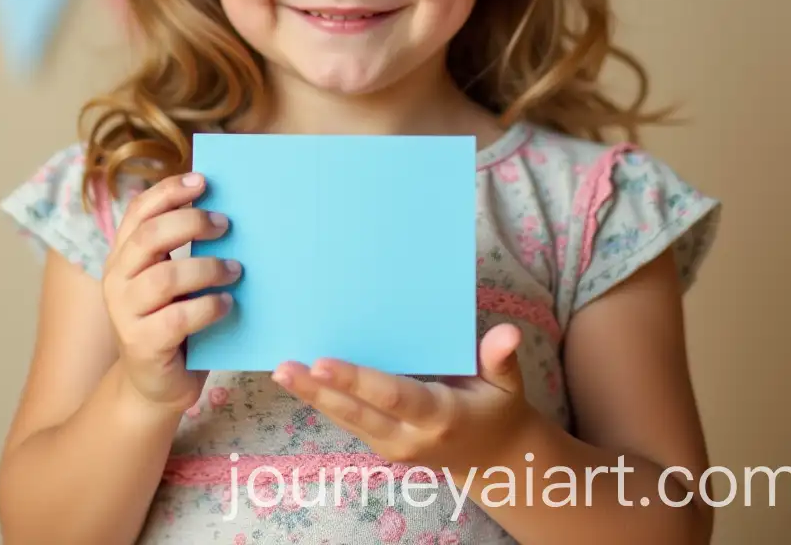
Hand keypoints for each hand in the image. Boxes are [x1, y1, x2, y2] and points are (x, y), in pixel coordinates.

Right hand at [101, 172, 240, 411]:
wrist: (155, 384)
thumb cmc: (174, 321)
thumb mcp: (175, 280)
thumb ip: (185, 249)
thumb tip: (226, 210)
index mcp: (124, 255)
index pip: (139, 211)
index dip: (169, 191)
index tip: (203, 180)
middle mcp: (117, 279)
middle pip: (150, 236)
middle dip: (192, 223)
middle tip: (226, 224)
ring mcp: (125, 313)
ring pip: (165, 277)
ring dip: (207, 268)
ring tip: (234, 269)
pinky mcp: (142, 344)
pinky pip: (177, 318)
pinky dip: (208, 306)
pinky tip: (226, 304)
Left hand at [271, 324, 533, 478]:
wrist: (494, 458)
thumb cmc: (497, 408)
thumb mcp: (508, 385)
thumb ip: (501, 358)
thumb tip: (508, 332)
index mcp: (439, 416)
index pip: (393, 396)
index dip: (357, 380)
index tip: (324, 363)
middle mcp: (409, 435)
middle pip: (357, 413)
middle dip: (318, 391)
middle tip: (286, 367)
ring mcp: (391, 444)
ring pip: (345, 419)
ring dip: (311, 397)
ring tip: (282, 370)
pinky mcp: (381, 443)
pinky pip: (348, 421)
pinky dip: (322, 401)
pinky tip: (298, 380)